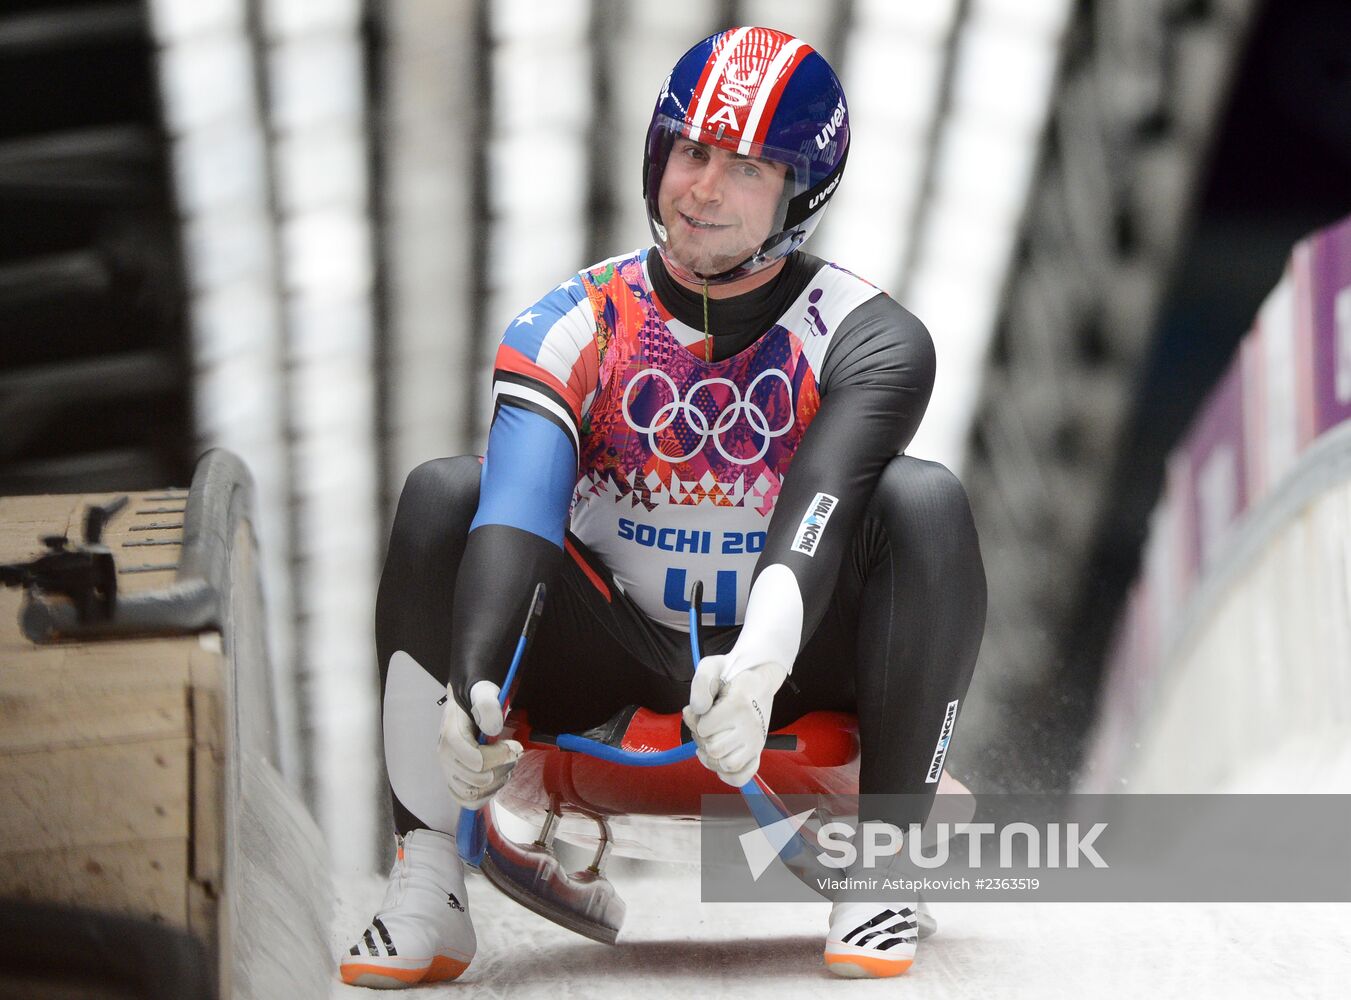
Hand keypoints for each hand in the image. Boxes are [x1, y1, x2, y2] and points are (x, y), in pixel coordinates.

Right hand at [437, 679, 522, 808]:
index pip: (477, 761)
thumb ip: (488, 707)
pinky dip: (485, 796)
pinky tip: (496, 779)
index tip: (515, 745)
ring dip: (496, 783)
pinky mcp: (453, 781)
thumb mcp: (485, 694)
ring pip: (473, 794)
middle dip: (503, 768)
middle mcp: (445, 758)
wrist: (466, 704)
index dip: (501, 757)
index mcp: (451, 737)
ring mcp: (448, 771)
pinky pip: (467, 801)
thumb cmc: (476, 699)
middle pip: (478, 780)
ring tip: (506, 766)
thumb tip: (493, 730)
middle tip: (514, 754)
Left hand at [682, 655, 787, 786]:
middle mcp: (750, 726)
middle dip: (701, 738)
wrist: (758, 680)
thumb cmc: (731, 674)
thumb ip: (700, 684)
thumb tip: (697, 710)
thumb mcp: (711, 667)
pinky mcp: (757, 752)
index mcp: (738, 704)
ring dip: (712, 757)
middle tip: (706, 725)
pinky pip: (741, 776)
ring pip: (726, 764)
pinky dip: (727, 775)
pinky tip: (719, 760)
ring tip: (710, 742)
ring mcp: (755, 741)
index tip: (703, 709)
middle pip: (713, 748)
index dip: (695, 720)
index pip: (704, 727)